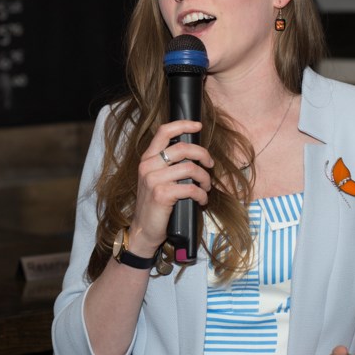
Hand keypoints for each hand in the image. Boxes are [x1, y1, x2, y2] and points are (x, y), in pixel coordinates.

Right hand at [130, 120, 213, 253]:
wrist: (144, 229)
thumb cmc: (154, 205)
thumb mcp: (156, 179)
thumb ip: (168, 164)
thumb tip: (194, 154)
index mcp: (147, 159)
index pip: (164, 132)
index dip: (183, 124)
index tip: (197, 126)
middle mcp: (148, 166)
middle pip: (183, 148)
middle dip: (203, 154)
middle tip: (210, 164)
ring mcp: (153, 180)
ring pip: (190, 168)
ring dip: (205, 178)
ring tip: (206, 186)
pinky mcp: (162, 194)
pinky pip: (191, 188)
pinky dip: (202, 194)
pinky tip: (202, 200)